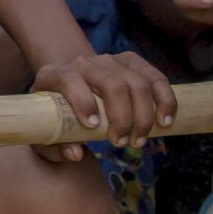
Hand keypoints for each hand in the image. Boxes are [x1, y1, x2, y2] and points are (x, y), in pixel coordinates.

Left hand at [30, 49, 174, 158]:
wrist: (69, 90)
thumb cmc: (56, 116)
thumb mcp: (47, 133)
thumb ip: (56, 147)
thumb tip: (76, 154)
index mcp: (54, 74)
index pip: (69, 79)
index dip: (83, 101)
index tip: (93, 126)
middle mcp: (82, 62)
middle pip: (112, 84)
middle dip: (123, 117)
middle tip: (123, 143)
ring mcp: (110, 60)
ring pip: (138, 82)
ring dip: (145, 115)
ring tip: (141, 140)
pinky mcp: (132, 62)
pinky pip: (156, 78)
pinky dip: (165, 100)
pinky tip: (165, 122)